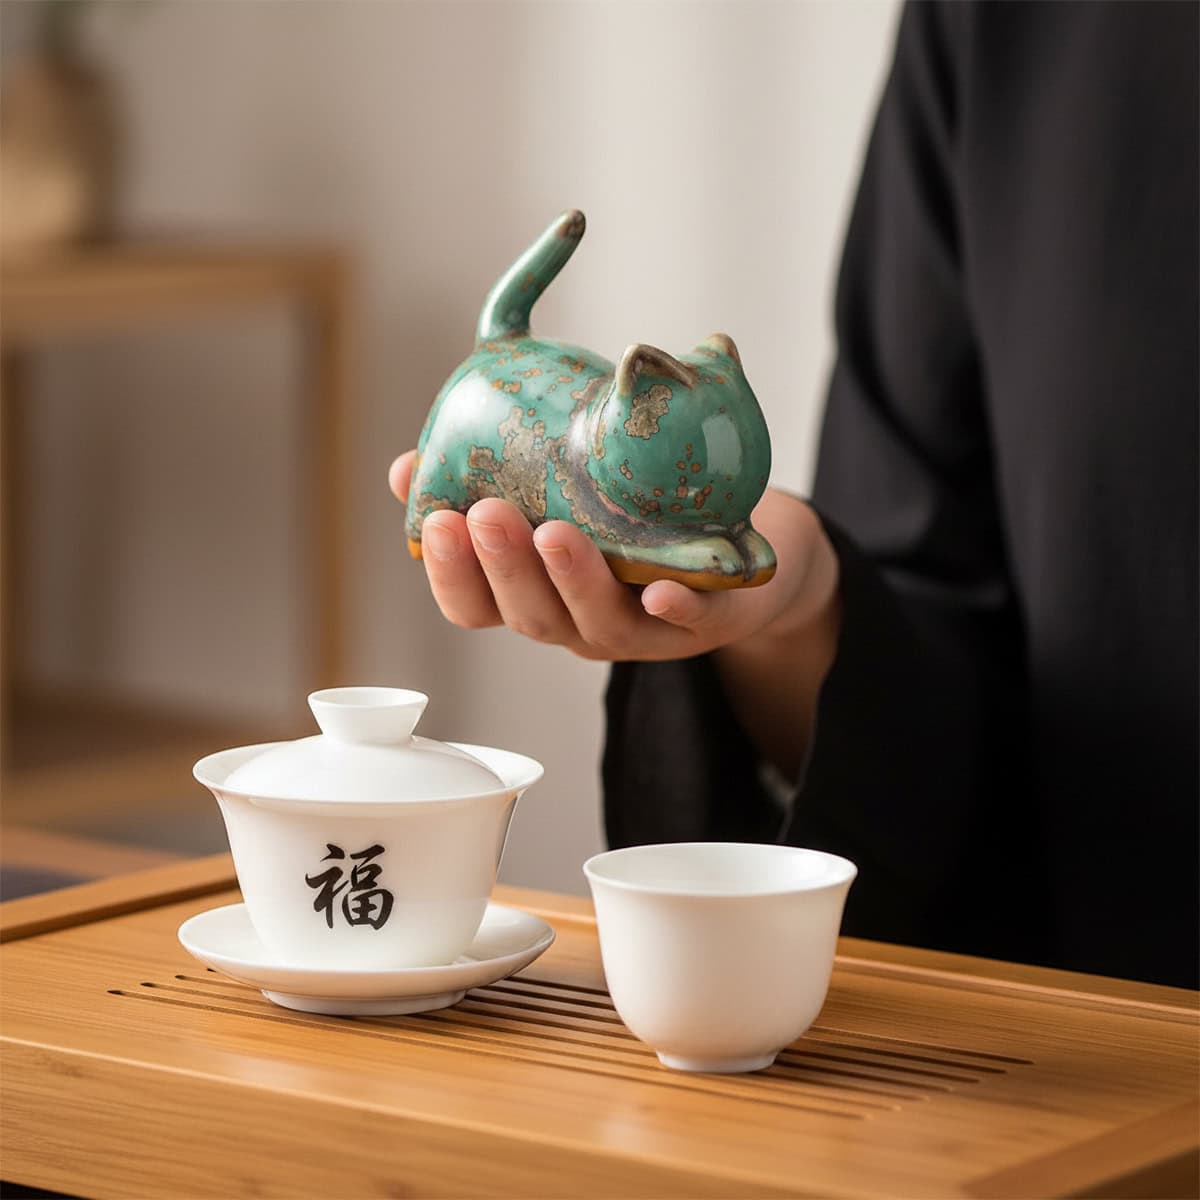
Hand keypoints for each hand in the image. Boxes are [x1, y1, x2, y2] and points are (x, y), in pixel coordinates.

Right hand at [388, 450, 837, 662]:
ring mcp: (643, 628)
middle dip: (504, 568)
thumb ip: (485, 478)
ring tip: (555, 534)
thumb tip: (403, 468)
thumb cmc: (628, 521)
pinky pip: (692, 622)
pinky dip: (677, 609)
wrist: (735, 543)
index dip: (451, 574)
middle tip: (486, 515)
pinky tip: (663, 589)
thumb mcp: (553, 495)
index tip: (435, 524)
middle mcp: (581, 621)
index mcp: (539, 594)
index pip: (477, 606)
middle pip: (531, 616)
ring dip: (573, 582)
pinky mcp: (709, 619)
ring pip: (599, 624)